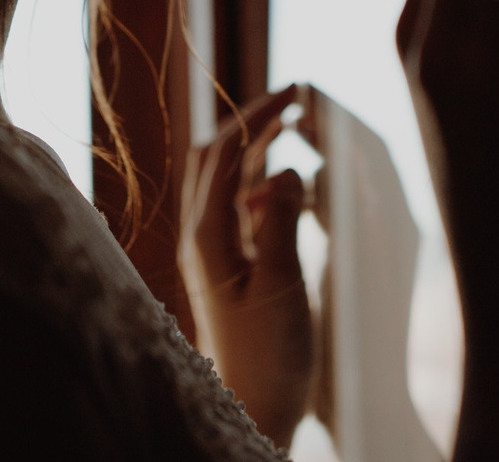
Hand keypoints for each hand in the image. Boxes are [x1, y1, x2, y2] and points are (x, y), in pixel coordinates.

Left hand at [183, 86, 313, 445]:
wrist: (253, 408)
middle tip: (293, 99)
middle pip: (216, 157)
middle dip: (251, 121)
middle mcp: (201, 236)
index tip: (298, 89)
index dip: (259, 113)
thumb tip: (289, 169)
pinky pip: (235, 207)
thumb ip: (283, 221)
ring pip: (224, 180)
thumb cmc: (268, 354)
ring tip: (290, 127)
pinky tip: (286, 190)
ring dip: (253, 148)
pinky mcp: (226, 268)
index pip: (227, 151)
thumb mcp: (283, 284)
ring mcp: (211, 252)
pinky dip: (259, 183)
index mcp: (208, 235)